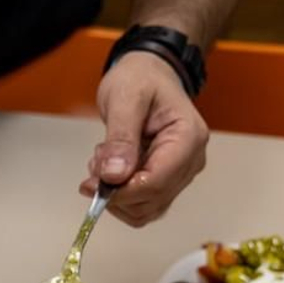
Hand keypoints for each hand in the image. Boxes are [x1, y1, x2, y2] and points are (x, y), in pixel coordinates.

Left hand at [80, 51, 209, 226]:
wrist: (148, 74)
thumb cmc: (141, 79)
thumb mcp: (125, 99)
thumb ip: (120, 138)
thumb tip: (114, 176)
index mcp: (188, 138)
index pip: (157, 182)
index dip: (122, 191)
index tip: (92, 183)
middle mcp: (190, 160)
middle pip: (151, 200)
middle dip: (115, 191)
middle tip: (95, 164)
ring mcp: (180, 173)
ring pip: (145, 208)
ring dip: (116, 194)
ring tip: (104, 160)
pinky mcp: (166, 179)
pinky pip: (142, 203)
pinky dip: (120, 194)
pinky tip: (111, 169)